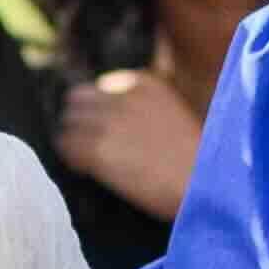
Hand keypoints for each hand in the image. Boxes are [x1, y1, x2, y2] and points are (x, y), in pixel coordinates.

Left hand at [55, 67, 204, 221]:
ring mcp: (107, 122)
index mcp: (140, 84)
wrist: (203, 185)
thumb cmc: (193, 159)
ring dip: (73, 142)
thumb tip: (106, 117)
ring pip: (67, 124)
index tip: (102, 132)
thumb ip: (138, 107)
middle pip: (76, 101)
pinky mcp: (97, 150)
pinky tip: (87, 171)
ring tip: (88, 162)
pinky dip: (72, 161)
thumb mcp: (169, 115)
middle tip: (88, 147)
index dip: (96, 113)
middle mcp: (121, 97)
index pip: (96, 89)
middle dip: (80, 123)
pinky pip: (66, 149)